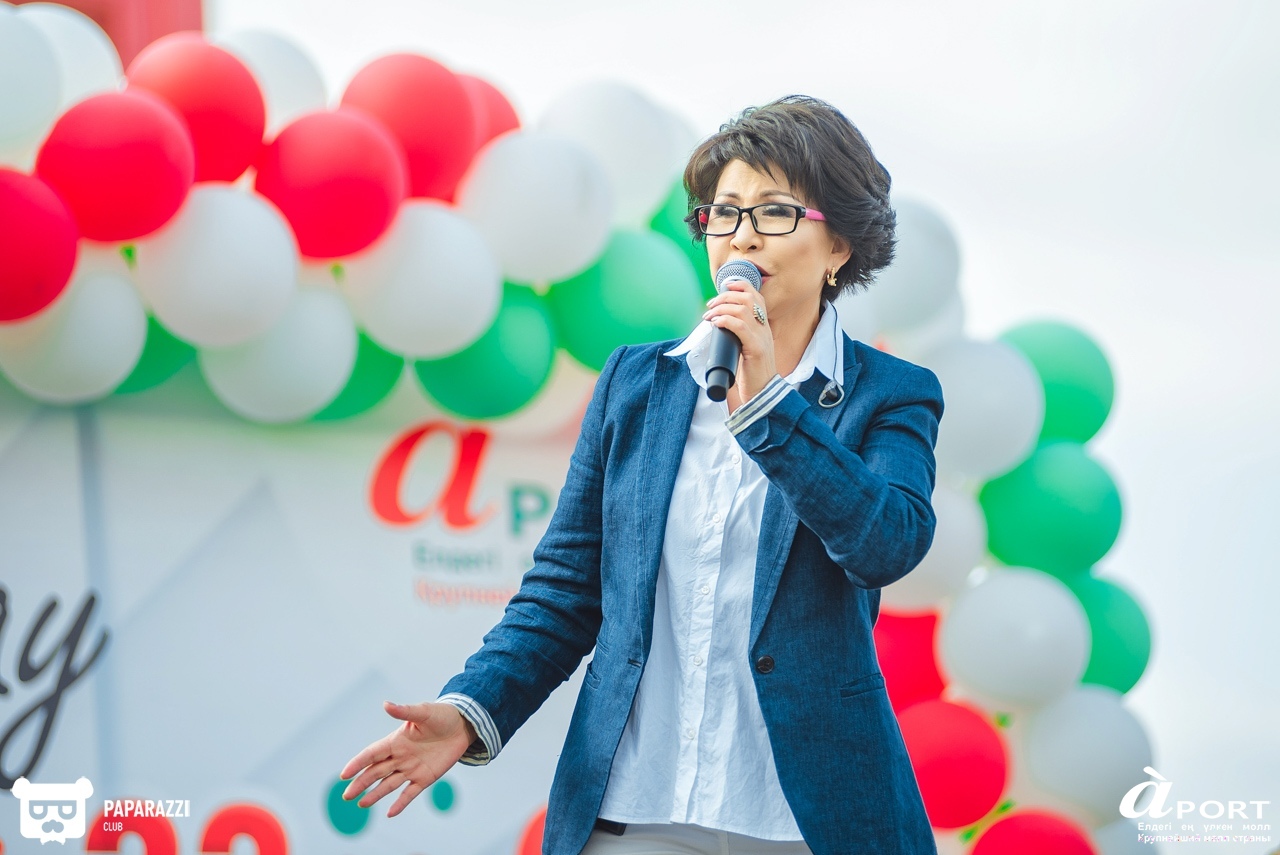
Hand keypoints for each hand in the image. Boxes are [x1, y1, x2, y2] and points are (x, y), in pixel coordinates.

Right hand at [339, 701, 477, 816]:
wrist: (462, 726)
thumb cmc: (441, 715)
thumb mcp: (423, 712)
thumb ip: (405, 711)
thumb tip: (386, 704)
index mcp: (396, 741)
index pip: (372, 754)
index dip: (358, 763)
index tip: (344, 774)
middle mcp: (400, 757)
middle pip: (376, 772)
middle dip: (361, 783)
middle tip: (346, 795)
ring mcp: (411, 769)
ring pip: (388, 784)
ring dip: (375, 794)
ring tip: (361, 804)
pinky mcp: (425, 778)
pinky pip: (410, 793)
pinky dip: (400, 803)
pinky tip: (390, 813)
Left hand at [703, 280, 775, 401]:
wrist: (763, 393)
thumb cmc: (751, 373)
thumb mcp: (746, 348)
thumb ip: (738, 335)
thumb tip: (718, 323)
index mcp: (763, 327)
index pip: (756, 296)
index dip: (740, 286)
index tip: (724, 286)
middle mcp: (764, 329)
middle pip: (748, 298)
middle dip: (726, 296)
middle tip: (710, 305)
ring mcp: (761, 338)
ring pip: (743, 310)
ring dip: (722, 308)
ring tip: (709, 315)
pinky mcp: (756, 349)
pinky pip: (741, 328)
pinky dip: (726, 321)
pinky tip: (716, 323)